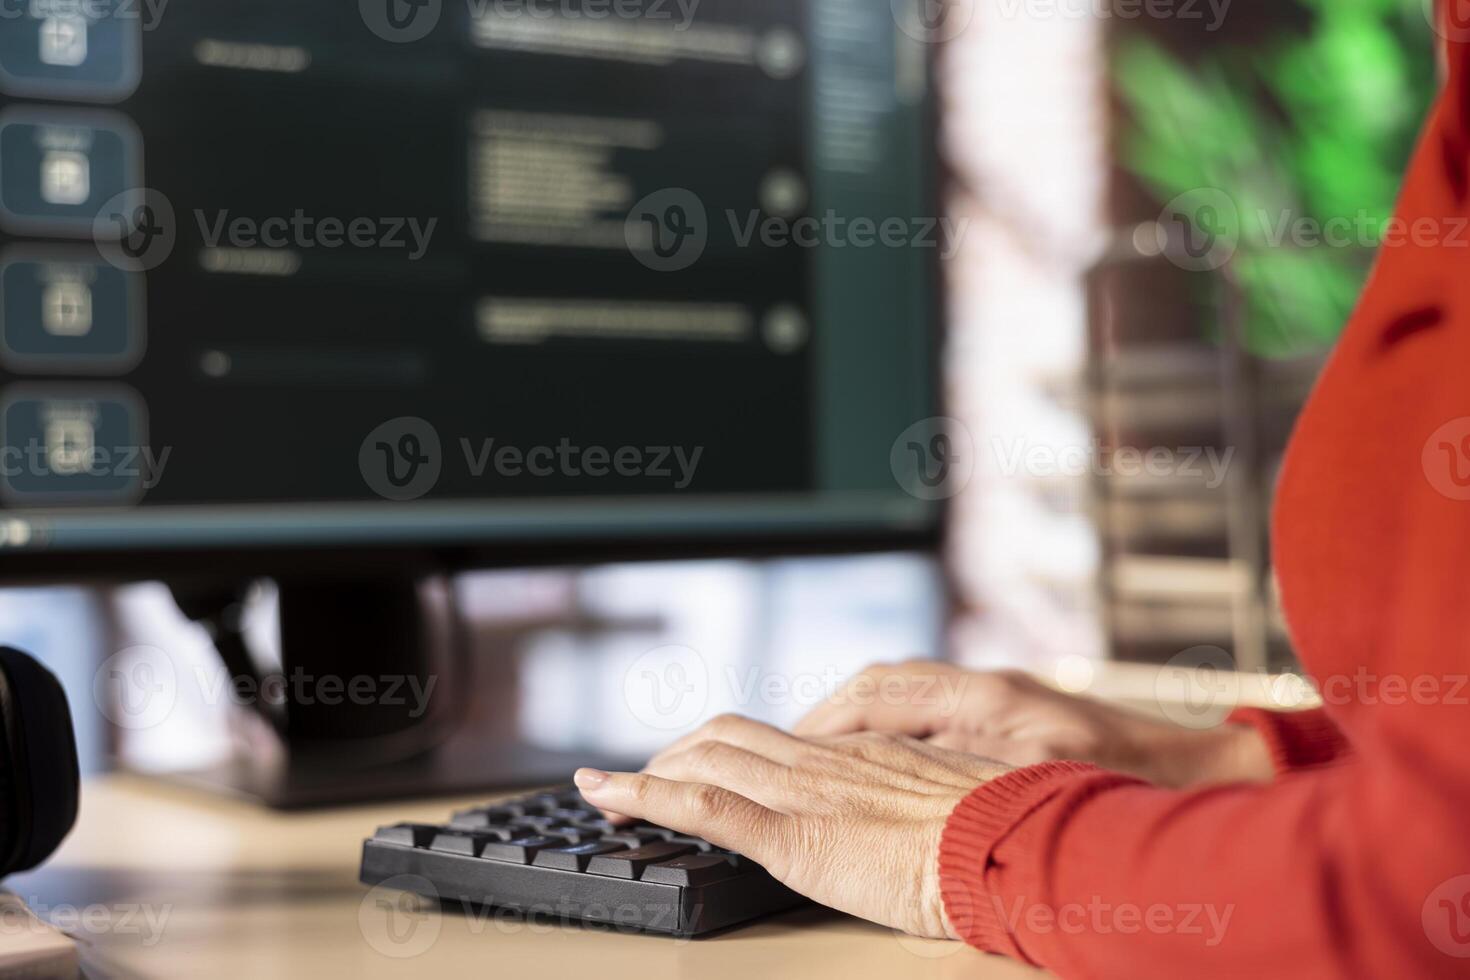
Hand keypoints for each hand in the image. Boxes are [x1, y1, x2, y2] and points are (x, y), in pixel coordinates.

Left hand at [573, 713, 1011, 938]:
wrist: (1013, 845)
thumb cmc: (999, 833)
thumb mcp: (953, 803)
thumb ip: (917, 803)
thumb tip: (919, 820)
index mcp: (859, 753)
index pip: (774, 739)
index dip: (724, 748)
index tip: (703, 763)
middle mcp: (823, 760)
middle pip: (725, 737)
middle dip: (676, 755)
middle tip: (646, 777)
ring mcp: (804, 792)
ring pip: (704, 761)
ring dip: (650, 774)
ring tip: (613, 790)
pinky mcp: (793, 836)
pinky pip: (704, 807)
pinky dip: (645, 797)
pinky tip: (609, 798)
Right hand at [793, 661, 1271, 788]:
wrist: (1200, 776)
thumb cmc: (1127, 784)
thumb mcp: (1038, 782)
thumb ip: (966, 772)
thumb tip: (895, 770)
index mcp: (986, 695)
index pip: (881, 690)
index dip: (828, 719)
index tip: (792, 743)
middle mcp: (989, 687)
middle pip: (886, 686)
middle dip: (833, 716)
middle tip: (793, 748)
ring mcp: (1004, 699)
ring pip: (909, 695)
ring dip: (864, 722)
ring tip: (829, 756)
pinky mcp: (1020, 717)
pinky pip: (937, 712)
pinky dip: (900, 732)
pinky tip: (893, 763)